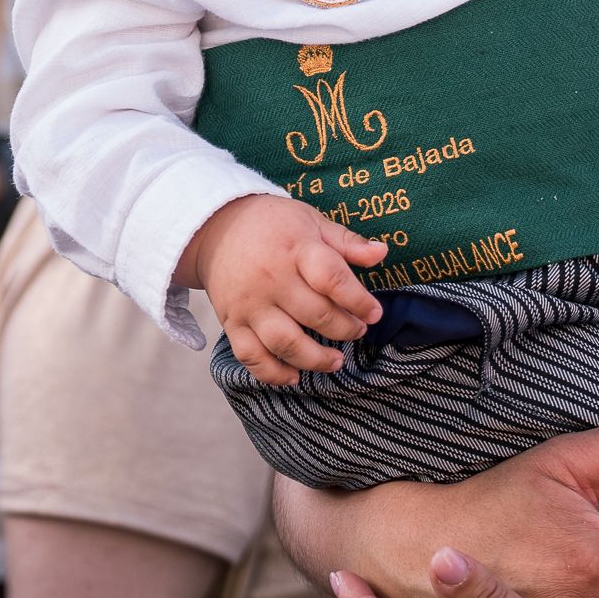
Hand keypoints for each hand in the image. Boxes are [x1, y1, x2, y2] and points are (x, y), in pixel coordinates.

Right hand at [185, 194, 386, 384]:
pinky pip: (251, 356)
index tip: (374, 313)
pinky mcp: (232, 323)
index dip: (358, 300)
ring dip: (314, 359)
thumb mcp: (312, 221)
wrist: (216, 228)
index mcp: (295, 249)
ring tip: (336, 361)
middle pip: (314, 314)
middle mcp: (271, 279)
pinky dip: (273, 373)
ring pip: (284, 342)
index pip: (331, 279)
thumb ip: (347, 241)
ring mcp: (249, 305)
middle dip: (344, 329)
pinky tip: (294, 376)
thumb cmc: (273, 225)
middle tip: (358, 331)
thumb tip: (382, 252)